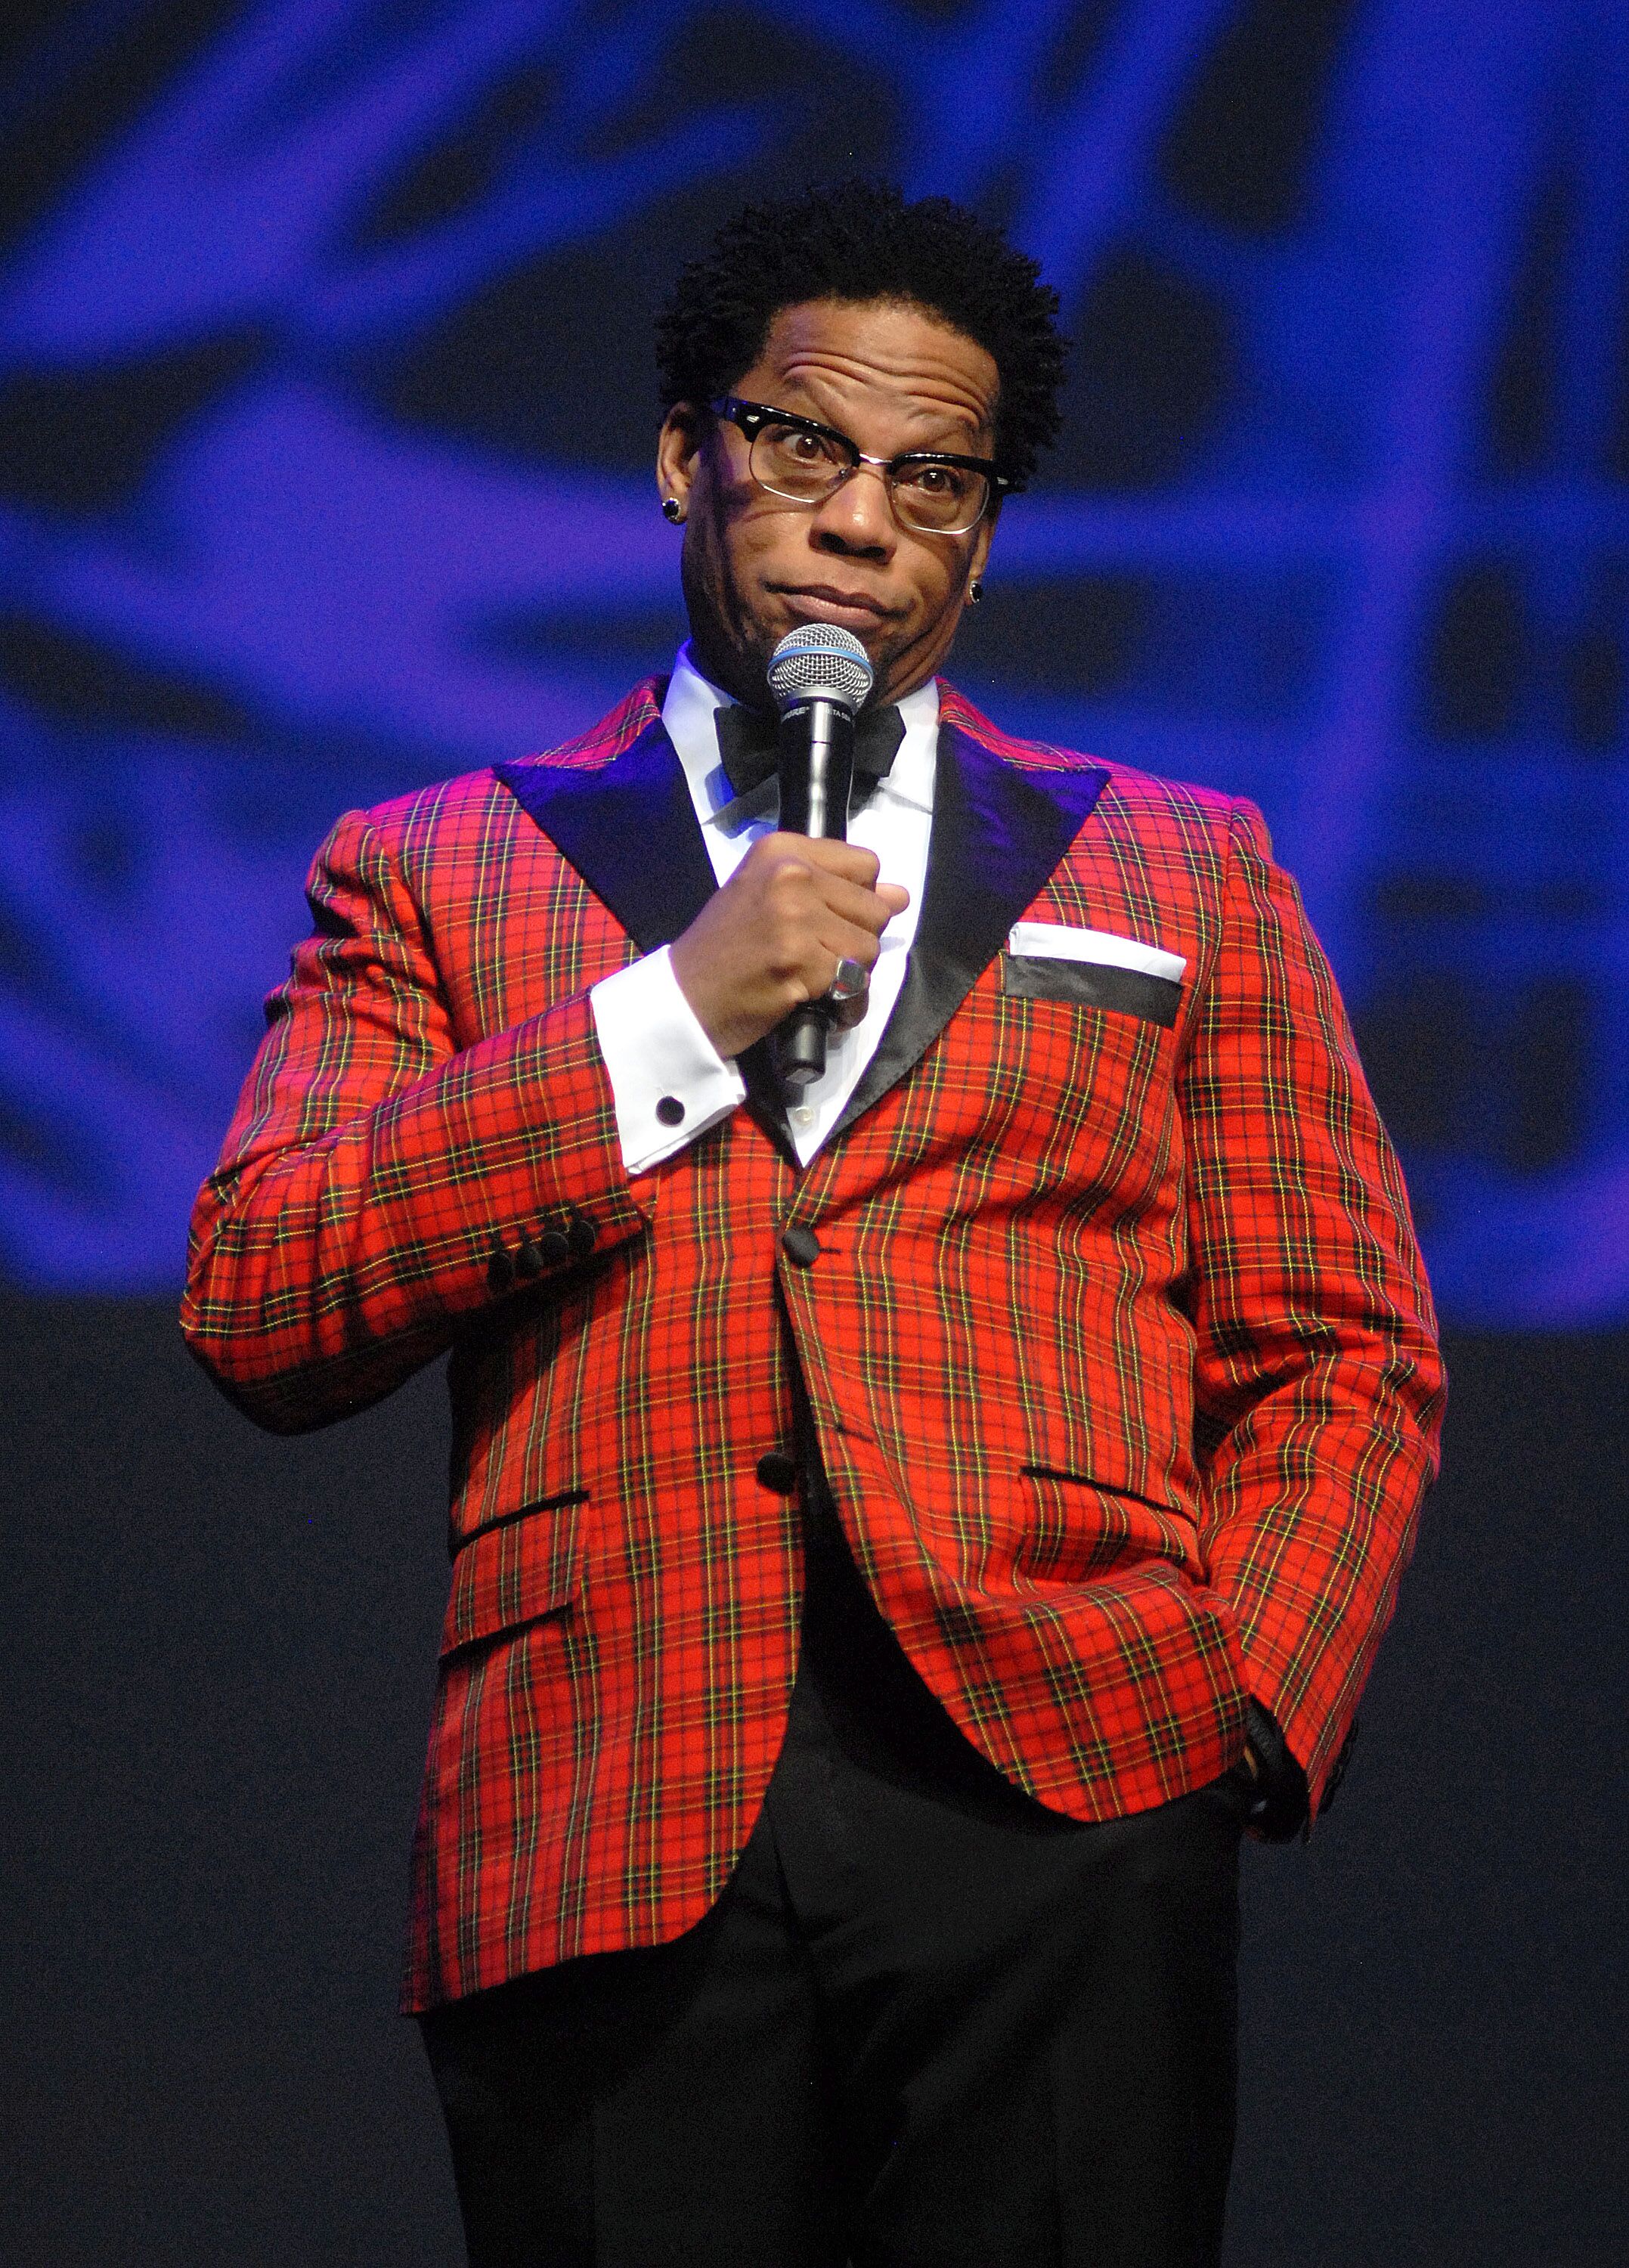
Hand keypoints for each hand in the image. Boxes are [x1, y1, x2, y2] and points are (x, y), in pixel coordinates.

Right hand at [670, 834, 909, 1059]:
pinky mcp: (799, 959)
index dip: (857, 900)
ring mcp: (794, 916)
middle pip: (874, 908)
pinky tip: (816, 1003)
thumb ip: (832, 890)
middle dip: (855, 941)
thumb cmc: (726, 950)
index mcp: (782, 850)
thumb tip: (900, 896)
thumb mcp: (770, 899)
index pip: (866, 865)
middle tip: (815, 957)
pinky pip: (855, 983)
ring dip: (851, 974)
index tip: (827, 920)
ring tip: (814, 980)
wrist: (684, 997)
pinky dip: (844, 1003)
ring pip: (870, 947)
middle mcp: (790, 874)